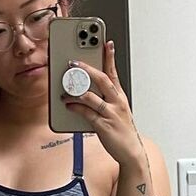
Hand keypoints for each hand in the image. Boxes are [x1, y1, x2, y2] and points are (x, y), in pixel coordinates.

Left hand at [59, 41, 144, 168]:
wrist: (131, 152)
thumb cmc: (122, 131)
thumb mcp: (117, 111)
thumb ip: (104, 99)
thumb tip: (85, 91)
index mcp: (120, 97)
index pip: (114, 73)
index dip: (110, 57)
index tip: (106, 43)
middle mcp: (116, 102)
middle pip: (102, 79)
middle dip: (87, 68)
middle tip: (73, 62)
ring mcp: (110, 113)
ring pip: (92, 96)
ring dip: (76, 90)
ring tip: (64, 87)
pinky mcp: (103, 125)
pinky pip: (87, 113)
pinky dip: (76, 107)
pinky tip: (67, 104)